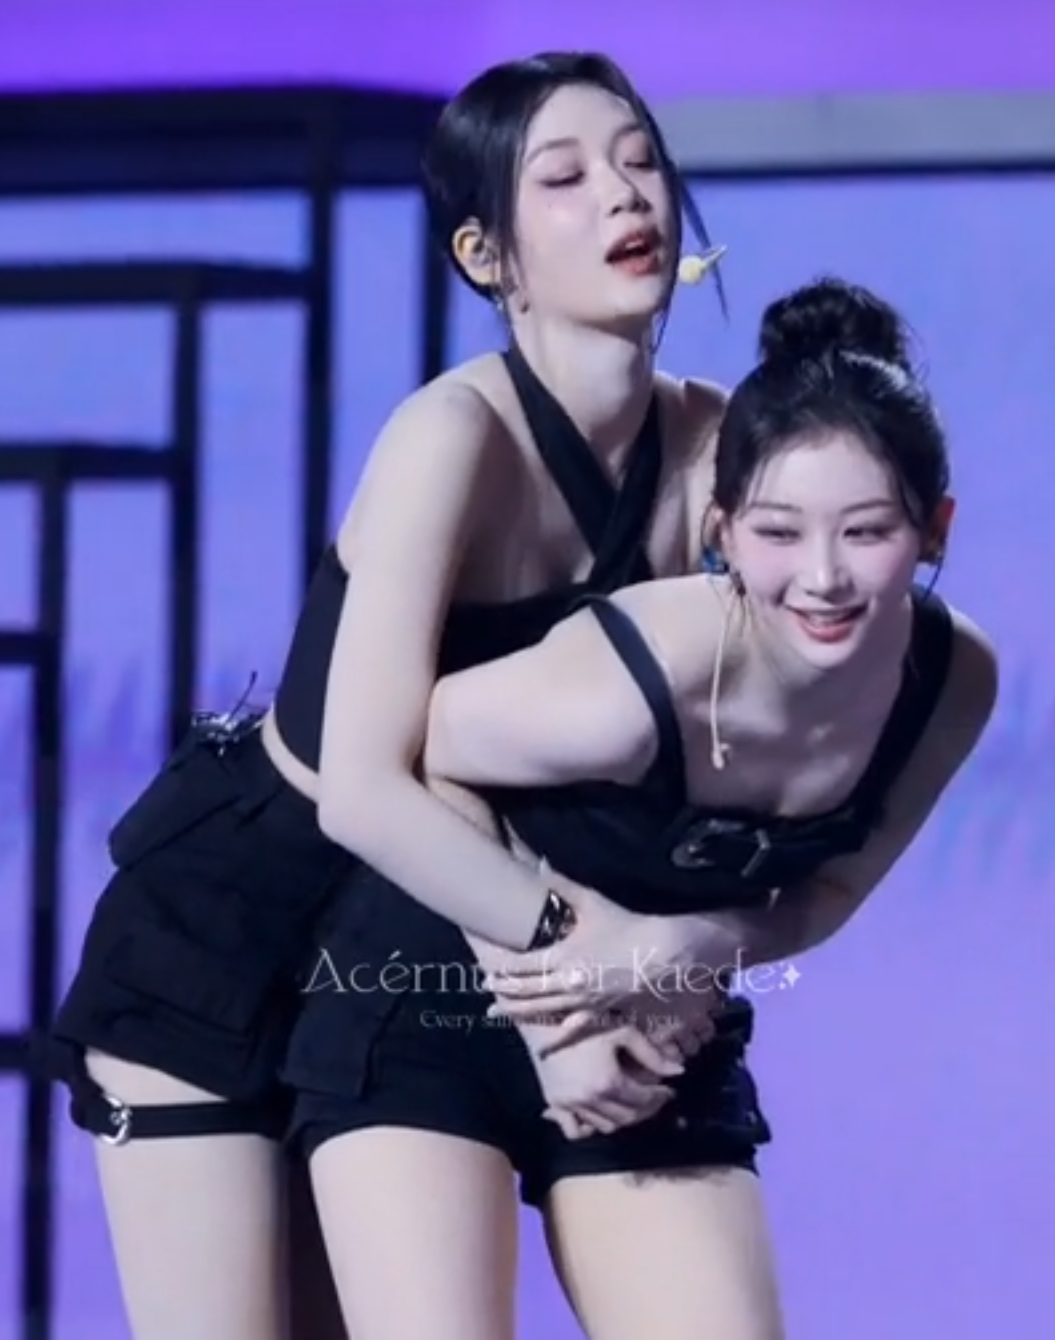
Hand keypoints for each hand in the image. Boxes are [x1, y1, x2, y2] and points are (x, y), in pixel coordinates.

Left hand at [491, 884, 728, 1026]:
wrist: (662, 952)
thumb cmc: (626, 925)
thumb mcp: (590, 901)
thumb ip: (560, 885)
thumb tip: (537, 864)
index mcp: (562, 957)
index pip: (521, 966)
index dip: (501, 969)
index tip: (484, 970)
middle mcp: (568, 983)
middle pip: (526, 990)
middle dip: (503, 990)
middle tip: (485, 989)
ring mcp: (583, 1002)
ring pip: (542, 1009)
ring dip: (517, 1010)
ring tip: (497, 1011)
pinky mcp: (600, 1013)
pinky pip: (573, 1030)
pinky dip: (555, 1041)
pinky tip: (542, 1052)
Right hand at [524, 1021, 683, 1139]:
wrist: (543, 1022)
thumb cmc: (585, 1023)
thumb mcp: (621, 1032)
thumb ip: (651, 1053)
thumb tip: (679, 1071)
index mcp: (609, 1082)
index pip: (644, 1099)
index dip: (660, 1096)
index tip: (668, 1090)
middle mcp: (591, 1100)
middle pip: (628, 1117)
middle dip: (646, 1109)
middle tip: (654, 1097)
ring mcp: (571, 1106)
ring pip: (606, 1126)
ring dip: (623, 1118)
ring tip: (630, 1103)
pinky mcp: (556, 1105)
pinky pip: (576, 1130)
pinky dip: (590, 1128)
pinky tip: (599, 1115)